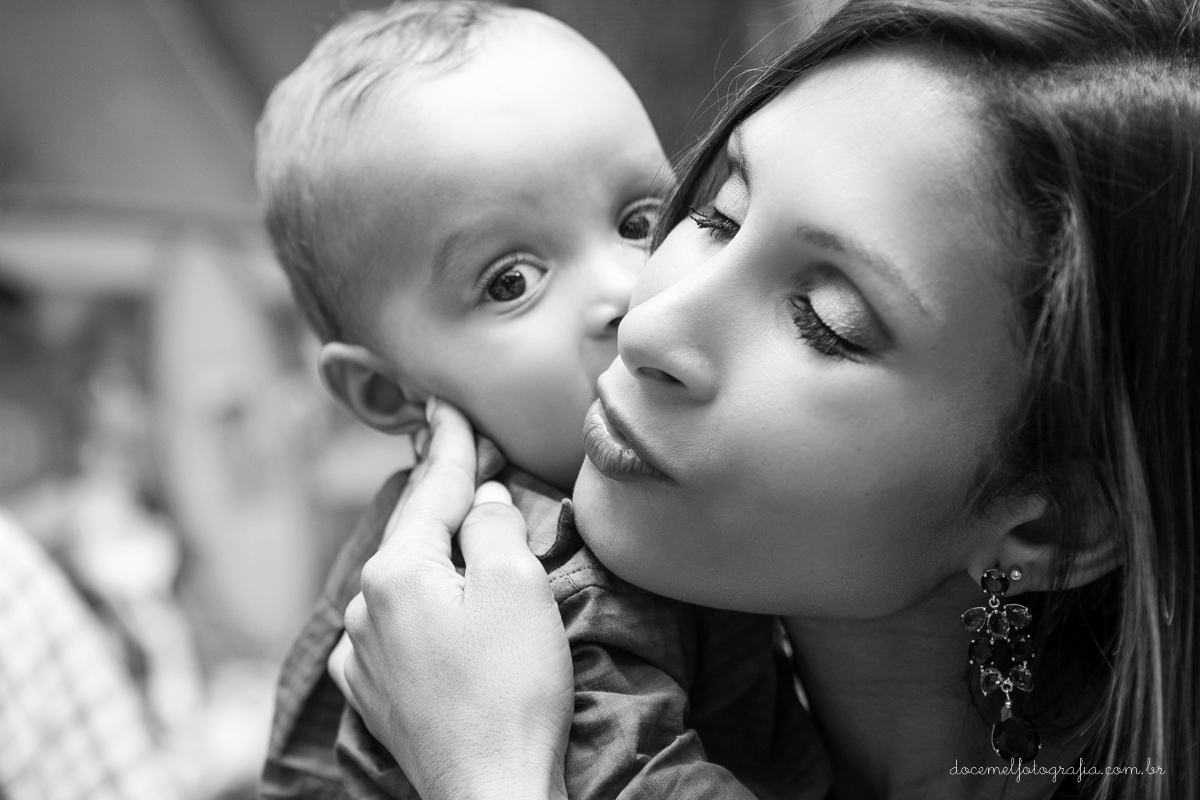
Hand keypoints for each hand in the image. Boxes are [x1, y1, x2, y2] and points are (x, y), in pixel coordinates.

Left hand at [343, 399, 572, 799]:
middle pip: (412, 530)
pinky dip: (417, 600)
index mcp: (397, 572)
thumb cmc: (513, 690)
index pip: (433, 488)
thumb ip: (494, 526)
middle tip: (462, 449)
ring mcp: (364, 655)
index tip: (446, 404)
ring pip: (402, 577)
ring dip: (432, 548)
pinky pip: (393, 625)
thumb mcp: (517, 588)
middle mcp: (365, 607)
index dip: (450, 442)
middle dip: (441, 491)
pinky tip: (433, 600)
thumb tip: (482, 499)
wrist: (492, 791)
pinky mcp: (375, 693)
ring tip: (459, 522)